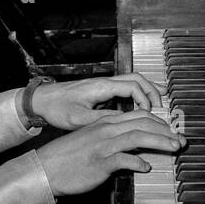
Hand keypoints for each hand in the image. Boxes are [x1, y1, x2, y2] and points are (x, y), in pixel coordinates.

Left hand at [31, 73, 161, 130]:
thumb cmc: (57, 108)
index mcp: (101, 87)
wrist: (42, 100)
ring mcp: (103, 86)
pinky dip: (137, 94)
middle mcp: (104, 83)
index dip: (145, 100)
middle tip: (162, 107)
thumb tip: (123, 124)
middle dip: (152, 91)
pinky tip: (141, 106)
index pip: (132, 86)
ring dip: (146, 91)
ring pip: (131, 82)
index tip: (149, 114)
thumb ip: (101, 120)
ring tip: (160, 103)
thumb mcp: (79, 119)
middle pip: (137, 79)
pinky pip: (124, 88)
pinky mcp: (100, 91)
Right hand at [35, 110, 184, 196]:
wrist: (47, 168)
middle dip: (166, 131)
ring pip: (138, 136)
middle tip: (181, 140)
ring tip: (174, 149)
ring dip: (160, 142)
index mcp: (106, 123)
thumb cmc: (69, 157)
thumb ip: (112, 140)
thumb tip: (133, 149)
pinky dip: (138, 162)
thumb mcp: (92, 141)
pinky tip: (145, 167)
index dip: (159, 123)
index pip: (139, 116)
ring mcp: (103, 145)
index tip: (172, 132)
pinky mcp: (100, 162)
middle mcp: (107, 130)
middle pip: (143, 123)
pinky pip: (124, 159)